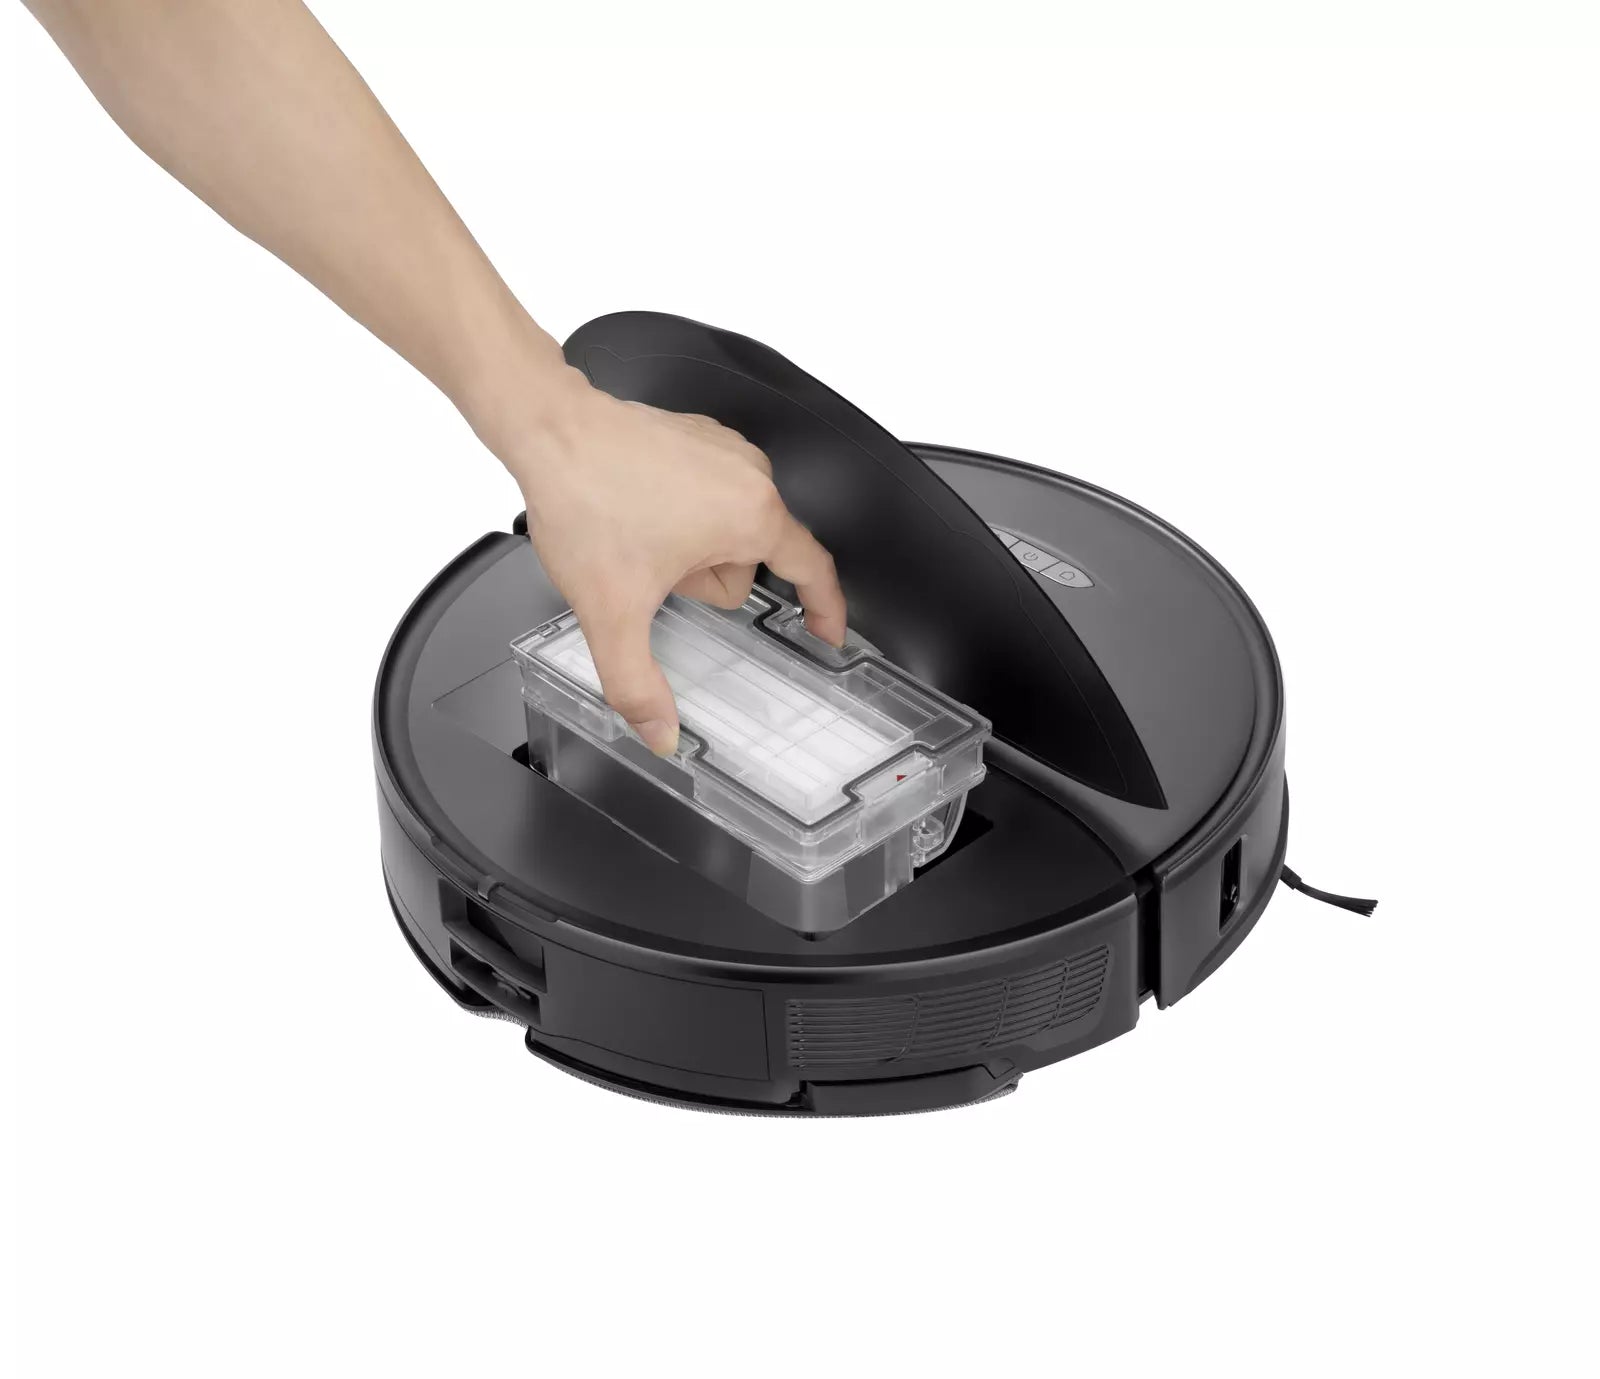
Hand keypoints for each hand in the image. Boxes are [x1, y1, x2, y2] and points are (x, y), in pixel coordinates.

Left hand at [486, 366, 846, 755]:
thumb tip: (660, 731)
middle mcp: (749, 476)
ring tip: (639, 539)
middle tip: (653, 574)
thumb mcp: (613, 612)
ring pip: (724, 528)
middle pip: (748, 560)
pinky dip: (678, 514)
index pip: (812, 570)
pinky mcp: (698, 437)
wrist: (548, 429)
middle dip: (704, 580)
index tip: (827, 631)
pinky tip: (636, 513)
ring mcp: (724, 451)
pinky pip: (706, 496)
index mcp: (751, 515)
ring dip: (688, 548)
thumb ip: (637, 684)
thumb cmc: (586, 498)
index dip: (824, 608)